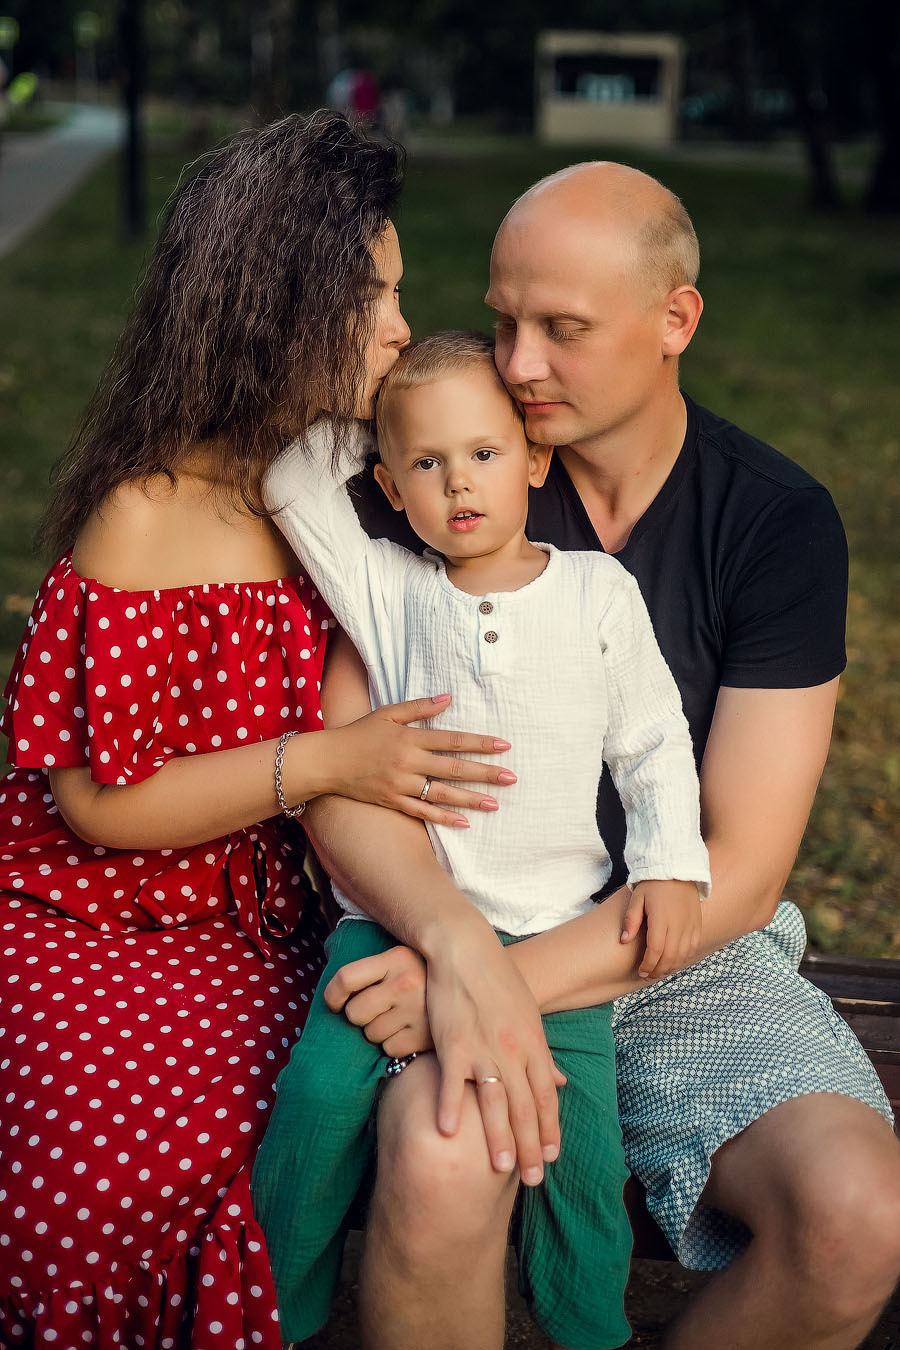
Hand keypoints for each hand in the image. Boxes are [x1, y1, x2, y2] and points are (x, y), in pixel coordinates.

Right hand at [322, 694, 516, 827]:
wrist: (327, 761)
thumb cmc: (358, 733)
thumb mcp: (387, 713)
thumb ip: (420, 707)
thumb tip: (449, 698)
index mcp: (409, 737)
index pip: (453, 740)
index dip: (480, 743)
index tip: (504, 745)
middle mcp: (408, 762)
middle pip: (454, 768)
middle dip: (485, 773)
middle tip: (511, 777)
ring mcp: (401, 785)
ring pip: (443, 793)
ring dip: (471, 798)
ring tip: (496, 803)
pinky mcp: (393, 802)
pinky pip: (423, 812)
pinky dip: (444, 818)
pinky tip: (465, 822)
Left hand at [325, 944, 433, 1058]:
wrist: (471, 993)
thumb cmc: (424, 977)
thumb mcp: (402, 960)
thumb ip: (372, 970)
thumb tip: (334, 994)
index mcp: (396, 958)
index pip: (347, 978)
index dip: (332, 994)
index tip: (333, 1003)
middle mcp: (405, 983)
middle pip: (354, 1012)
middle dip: (360, 1015)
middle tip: (378, 1009)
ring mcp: (415, 1011)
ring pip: (370, 1034)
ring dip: (378, 1031)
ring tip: (398, 1018)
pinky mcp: (424, 1036)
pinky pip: (389, 1049)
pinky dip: (394, 1045)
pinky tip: (409, 1031)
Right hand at [421, 914, 565, 1185]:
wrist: (466, 950)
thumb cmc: (497, 980)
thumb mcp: (528, 1014)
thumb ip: (541, 1052)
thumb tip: (560, 1081)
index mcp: (533, 1044)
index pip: (546, 1096)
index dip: (550, 1128)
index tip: (552, 1156)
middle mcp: (513, 1051)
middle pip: (525, 1107)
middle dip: (531, 1146)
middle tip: (534, 1180)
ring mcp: (483, 1049)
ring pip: (495, 1102)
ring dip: (499, 1139)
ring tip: (503, 1169)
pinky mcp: (453, 1044)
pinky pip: (453, 1082)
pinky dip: (451, 1107)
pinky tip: (449, 1133)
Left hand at [620, 879, 702, 978]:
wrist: (678, 870)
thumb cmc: (654, 884)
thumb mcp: (637, 898)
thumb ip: (631, 920)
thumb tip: (624, 940)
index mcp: (661, 918)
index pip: (655, 950)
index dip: (648, 964)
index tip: (641, 971)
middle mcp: (678, 924)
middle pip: (670, 956)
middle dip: (658, 970)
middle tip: (648, 976)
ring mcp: (690, 925)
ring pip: (682, 955)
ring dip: (671, 967)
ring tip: (659, 972)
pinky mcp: (698, 924)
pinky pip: (693, 947)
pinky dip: (684, 958)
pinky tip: (674, 962)